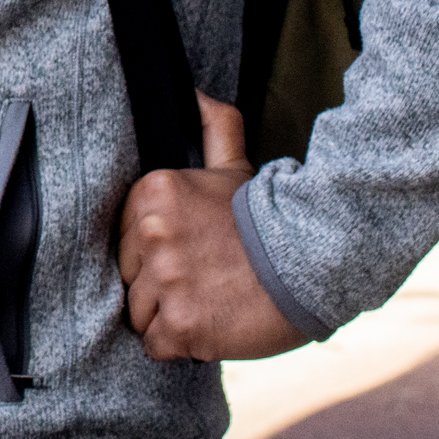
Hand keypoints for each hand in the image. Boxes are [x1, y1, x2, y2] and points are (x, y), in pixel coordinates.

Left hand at [118, 95, 306, 361]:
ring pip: (139, 315)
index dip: (156, 255)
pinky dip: (180, 346)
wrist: (312, 264)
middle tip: (206, 281)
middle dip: (161, 287)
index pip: (126, 241)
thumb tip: (193, 92)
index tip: (192, 254)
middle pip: (130, 279)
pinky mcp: (179, 324)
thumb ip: (213, 129)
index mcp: (153, 195)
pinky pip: (156, 346)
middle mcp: (151, 234)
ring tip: (211, 303)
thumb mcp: (235, 168)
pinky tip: (211, 326)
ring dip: (170, 317)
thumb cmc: (268, 222)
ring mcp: (165, 281)